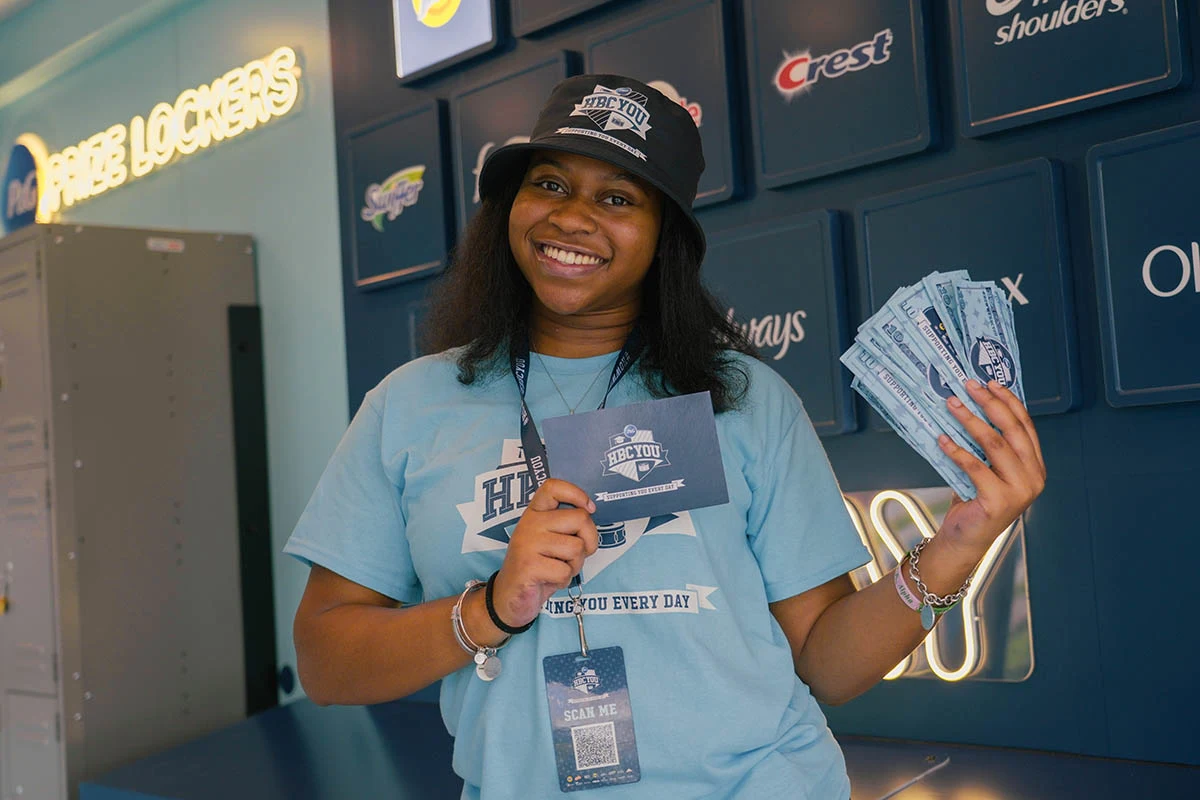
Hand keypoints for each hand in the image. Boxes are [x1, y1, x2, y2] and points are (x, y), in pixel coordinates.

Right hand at [492, 479, 598, 627]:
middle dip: (589, 541)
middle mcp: (530, 523)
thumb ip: (566, 524)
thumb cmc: (538, 565)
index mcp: (535, 512)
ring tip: (557, 568)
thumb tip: (590, 512)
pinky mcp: (528, 566)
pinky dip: (564, 581)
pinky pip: (565, 571)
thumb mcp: (551, 539)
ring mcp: (527, 543)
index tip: (588, 508)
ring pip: (576, 547)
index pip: (553, 487)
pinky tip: (548, 580)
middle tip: (574, 554)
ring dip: (575, 564)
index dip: (577, 494)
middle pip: (580, 518)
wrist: (510, 596)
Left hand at [938, 379, 1046, 555]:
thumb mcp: (988, 468)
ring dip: (970, 420)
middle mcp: (1034, 477)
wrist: (966, 539)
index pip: (1025, 426)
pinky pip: (974, 466)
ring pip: (994, 444)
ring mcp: (1020, 491)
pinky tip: (941, 438)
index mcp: (1035, 466)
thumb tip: (969, 405)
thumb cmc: (975, 500)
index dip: (1008, 401)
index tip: (989, 383)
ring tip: (952, 404)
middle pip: (1012, 430)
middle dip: (989, 404)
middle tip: (968, 387)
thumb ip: (989, 446)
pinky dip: (956, 449)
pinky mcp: (999, 501)